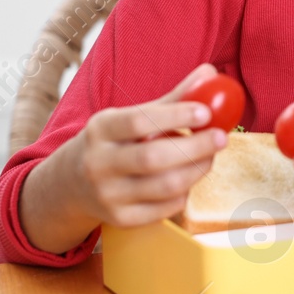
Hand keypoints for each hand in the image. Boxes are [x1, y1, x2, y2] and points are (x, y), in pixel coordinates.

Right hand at [46, 64, 229, 232]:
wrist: (72, 183)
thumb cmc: (113, 142)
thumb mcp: (129, 117)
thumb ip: (172, 98)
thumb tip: (210, 74)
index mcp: (100, 129)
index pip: (139, 121)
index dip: (175, 116)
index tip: (206, 112)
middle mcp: (99, 163)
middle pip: (153, 158)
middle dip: (195, 147)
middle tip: (221, 137)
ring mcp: (108, 195)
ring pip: (164, 187)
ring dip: (196, 170)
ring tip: (209, 156)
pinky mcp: (121, 219)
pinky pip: (164, 209)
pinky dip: (184, 193)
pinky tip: (188, 179)